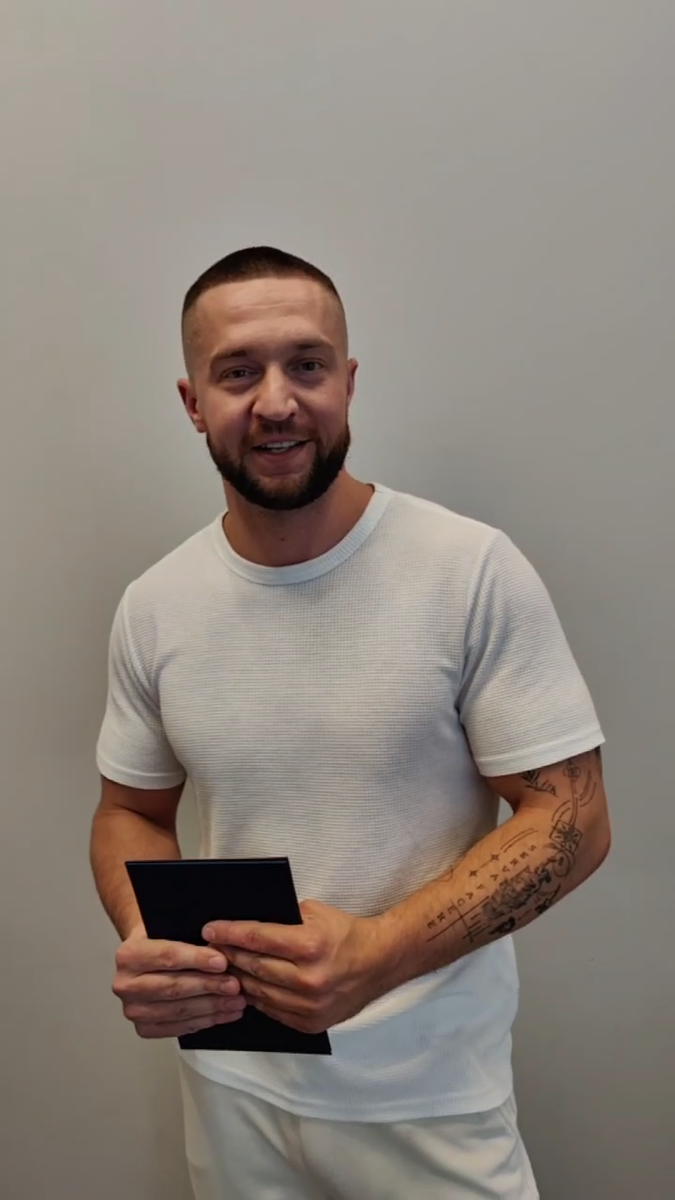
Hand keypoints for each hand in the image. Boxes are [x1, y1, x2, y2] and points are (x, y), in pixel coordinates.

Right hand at [113, 924, 245, 1038]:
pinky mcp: (144, 1027)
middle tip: (234, 985)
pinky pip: (178, 1027)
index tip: (221, 962)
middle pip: (173, 987)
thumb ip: (190, 936)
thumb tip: (222, 946)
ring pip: (178, 1010)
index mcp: (128, 955)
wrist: (144, 957)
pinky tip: (223, 1014)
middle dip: (208, 986)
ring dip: (211, 1007)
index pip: (167, 957)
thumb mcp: (170, 927)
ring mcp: (133, 1009)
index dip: (196, 960)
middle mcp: (125, 984)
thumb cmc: (160, 940)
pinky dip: (204, 1021)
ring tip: (235, 1001)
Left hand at [203, 899, 390, 1034]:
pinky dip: (257, 998)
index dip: (230, 933)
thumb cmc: (345, 933)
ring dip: (238, 979)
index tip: (210, 929)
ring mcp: (310, 1006)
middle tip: (210, 947)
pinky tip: (246, 986)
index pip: (258, 939)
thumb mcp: (316, 913)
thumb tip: (246, 925)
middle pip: (254, 967)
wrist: (379, 963)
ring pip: (259, 992)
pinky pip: (273, 1011)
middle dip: (229, 955)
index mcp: (310, 945)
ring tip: (224, 968)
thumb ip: (282, 919)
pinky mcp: (311, 1023)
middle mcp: (309, 979)